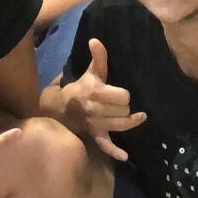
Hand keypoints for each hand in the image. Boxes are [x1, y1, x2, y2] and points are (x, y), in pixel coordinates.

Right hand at [58, 38, 144, 161]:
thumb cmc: (81, 88)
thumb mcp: (90, 72)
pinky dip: (115, 152)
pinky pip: (105, 146)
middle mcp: (96, 110)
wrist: (61, 108)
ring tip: (136, 116)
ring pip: (121, 126)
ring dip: (128, 121)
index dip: (124, 95)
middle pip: (124, 111)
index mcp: (96, 92)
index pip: (123, 96)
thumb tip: (95, 40)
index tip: (119, 93)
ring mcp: (96, 124)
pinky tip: (125, 157)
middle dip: (125, 107)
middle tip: (119, 103)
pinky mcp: (95, 136)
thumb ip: (98, 57)